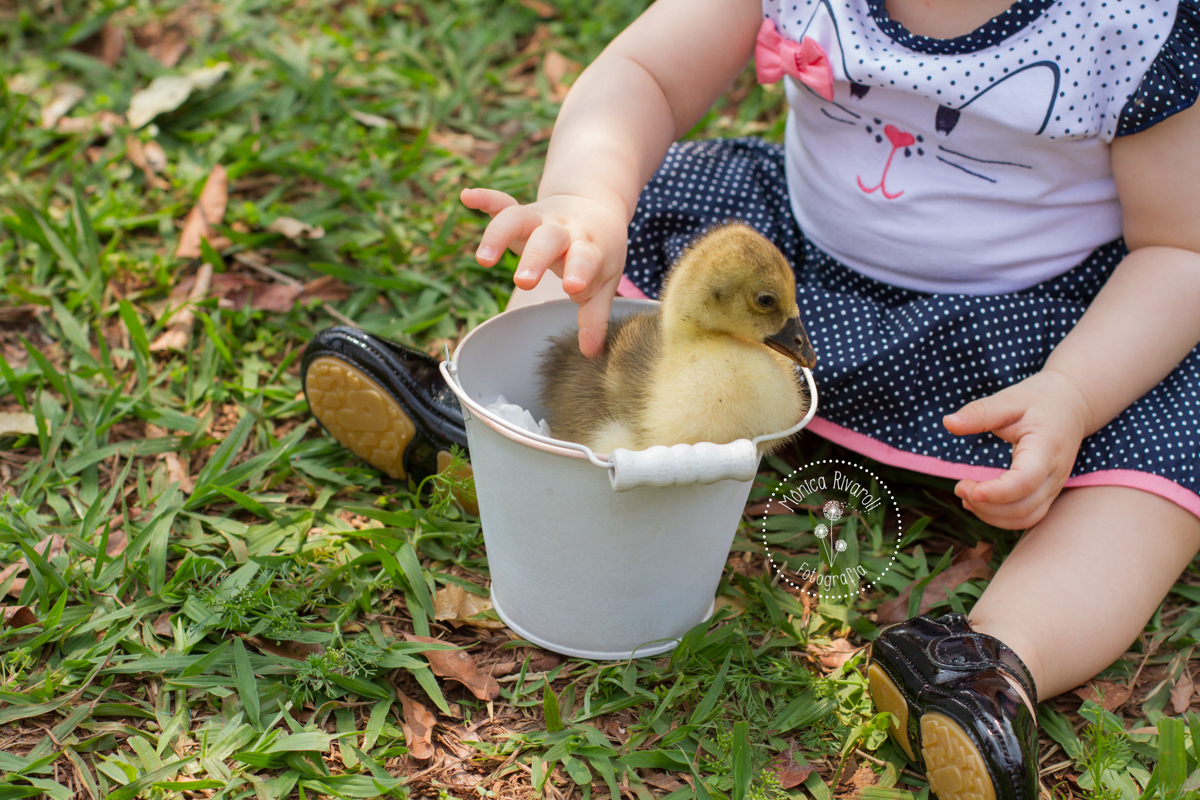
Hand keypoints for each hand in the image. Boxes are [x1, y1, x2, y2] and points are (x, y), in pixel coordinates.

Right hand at [460, 187, 629, 358]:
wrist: (594, 205)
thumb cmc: (599, 251)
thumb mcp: (605, 280)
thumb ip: (595, 316)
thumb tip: (590, 353)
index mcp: (588, 246)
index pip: (585, 258)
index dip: (580, 271)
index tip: (573, 287)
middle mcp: (563, 230)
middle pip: (548, 239)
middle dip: (535, 259)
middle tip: (524, 282)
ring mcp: (541, 219)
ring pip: (518, 219)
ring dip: (498, 235)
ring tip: (483, 260)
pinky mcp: (523, 213)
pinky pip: (502, 203)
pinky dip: (485, 199)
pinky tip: (467, 197)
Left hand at [942, 370, 1090, 528]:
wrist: (1072, 404)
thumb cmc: (1039, 400)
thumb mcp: (1009, 399)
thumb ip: (980, 413)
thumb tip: (947, 423)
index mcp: (1046, 449)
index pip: (1024, 482)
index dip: (995, 492)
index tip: (966, 488)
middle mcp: (1055, 474)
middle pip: (1024, 507)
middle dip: (987, 506)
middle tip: (959, 487)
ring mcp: (1054, 486)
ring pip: (1026, 518)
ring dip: (992, 515)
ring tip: (965, 496)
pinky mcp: (1047, 492)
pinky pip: (1027, 516)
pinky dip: (1001, 516)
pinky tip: (978, 502)